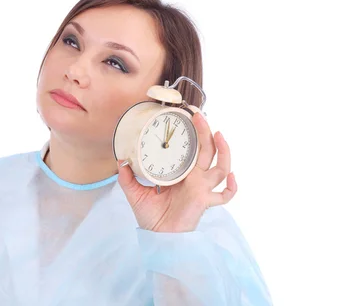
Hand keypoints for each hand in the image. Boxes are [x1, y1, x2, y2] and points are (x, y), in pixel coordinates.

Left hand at [117, 112, 236, 232]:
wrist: (157, 236)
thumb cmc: (150, 216)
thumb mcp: (135, 192)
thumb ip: (127, 177)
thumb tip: (120, 161)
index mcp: (181, 173)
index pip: (192, 149)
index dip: (193, 133)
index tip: (187, 117)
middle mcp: (195, 178)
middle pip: (208, 151)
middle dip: (205, 132)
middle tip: (198, 115)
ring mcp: (202, 189)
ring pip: (220, 167)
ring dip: (223, 151)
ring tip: (218, 133)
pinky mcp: (204, 201)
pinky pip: (224, 195)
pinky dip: (231, 187)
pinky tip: (230, 176)